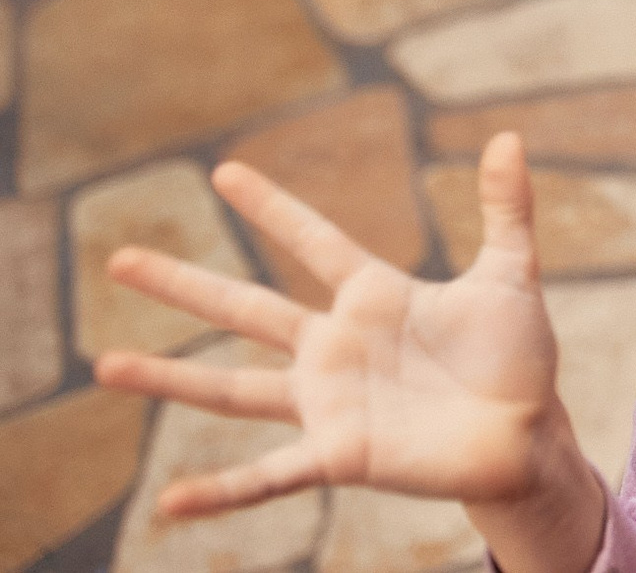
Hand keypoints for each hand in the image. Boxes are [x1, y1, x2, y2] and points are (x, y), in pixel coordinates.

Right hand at [93, 136, 607, 572]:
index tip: (223, 170)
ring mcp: (330, 403)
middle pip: (246, 308)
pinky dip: (221, 491)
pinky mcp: (339, 455)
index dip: (272, 207)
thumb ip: (504, 209)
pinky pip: (269, 477)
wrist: (529, 436)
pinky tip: (168, 502)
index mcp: (374, 297)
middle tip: (118, 257)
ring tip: (104, 365)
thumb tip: (507, 137)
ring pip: (233, 390)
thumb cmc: (516, 358)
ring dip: (170, 380)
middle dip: (183, 284)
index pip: (313, 241)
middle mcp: (336, 348)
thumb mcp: (511, 275)